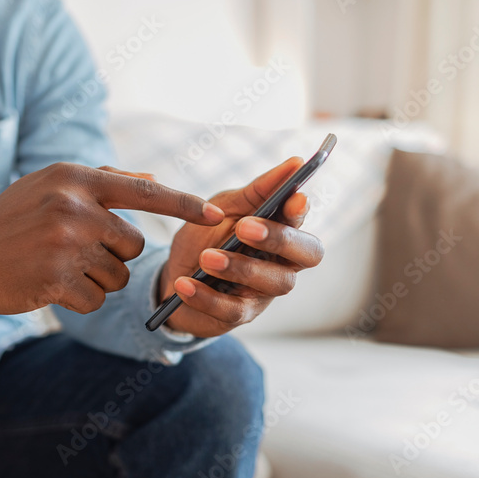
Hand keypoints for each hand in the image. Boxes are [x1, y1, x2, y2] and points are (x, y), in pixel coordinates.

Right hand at [0, 162, 223, 314]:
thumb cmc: (9, 219)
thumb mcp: (50, 186)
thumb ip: (103, 182)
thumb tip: (154, 181)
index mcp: (75, 178)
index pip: (144, 192)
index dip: (184, 204)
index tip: (215, 213)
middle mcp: (73, 207)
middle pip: (133, 244)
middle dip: (113, 255)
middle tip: (73, 251)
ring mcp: (65, 244)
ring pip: (118, 276)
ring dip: (96, 279)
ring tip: (56, 266)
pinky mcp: (55, 280)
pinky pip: (96, 299)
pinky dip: (79, 299)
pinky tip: (48, 285)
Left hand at [159, 157, 324, 336]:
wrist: (172, 276)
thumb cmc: (207, 236)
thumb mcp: (226, 207)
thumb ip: (258, 190)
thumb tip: (296, 162)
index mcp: (281, 232)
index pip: (303, 222)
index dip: (300, 213)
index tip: (293, 199)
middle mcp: (282, 263)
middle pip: (305, 255)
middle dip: (278, 240)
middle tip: (244, 228)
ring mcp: (264, 292)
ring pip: (272, 283)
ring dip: (239, 268)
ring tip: (206, 258)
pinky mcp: (239, 315)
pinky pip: (232, 310)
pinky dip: (206, 297)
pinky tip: (184, 284)